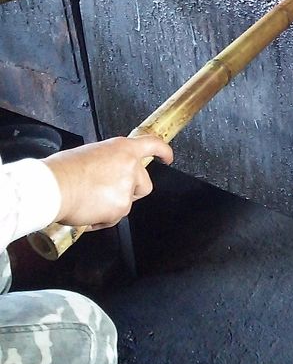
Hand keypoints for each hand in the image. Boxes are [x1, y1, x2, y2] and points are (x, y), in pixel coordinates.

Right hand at [44, 135, 172, 229]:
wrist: (54, 187)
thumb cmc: (63, 170)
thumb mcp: (91, 155)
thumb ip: (109, 162)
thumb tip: (108, 174)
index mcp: (122, 148)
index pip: (152, 145)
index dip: (163, 151)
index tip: (167, 157)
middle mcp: (130, 166)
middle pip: (144, 184)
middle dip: (131, 191)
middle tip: (108, 192)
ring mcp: (127, 187)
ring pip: (127, 203)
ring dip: (113, 206)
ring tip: (89, 201)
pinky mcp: (121, 207)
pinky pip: (115, 218)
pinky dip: (102, 219)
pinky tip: (87, 212)